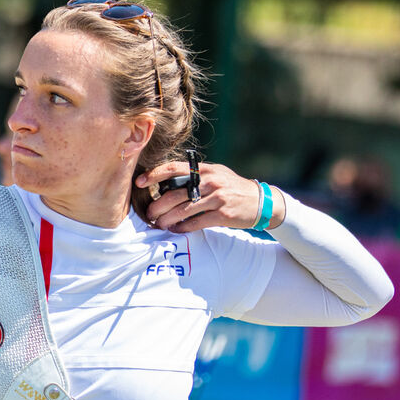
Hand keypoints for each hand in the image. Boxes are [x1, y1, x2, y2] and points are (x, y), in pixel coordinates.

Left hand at [136, 160, 285, 232]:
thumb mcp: (215, 174)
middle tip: (148, 214)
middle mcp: (209, 181)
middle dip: (157, 206)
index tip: (139, 182)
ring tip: (158, 224)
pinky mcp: (223, 215)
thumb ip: (194, 176)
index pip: (173, 168)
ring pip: (183, 211)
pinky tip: (175, 230)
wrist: (261, 201)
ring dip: (166, 220)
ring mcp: (217, 198)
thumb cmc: (231, 187)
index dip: (153, 175)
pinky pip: (196, 223)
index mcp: (204, 169)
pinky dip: (183, 228)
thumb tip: (165, 183)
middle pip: (174, 195)